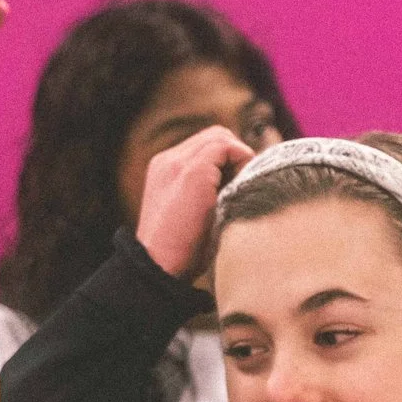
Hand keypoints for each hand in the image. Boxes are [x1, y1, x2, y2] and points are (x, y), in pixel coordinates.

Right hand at [135, 124, 254, 278]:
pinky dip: (241, 160)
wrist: (157, 266)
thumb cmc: (179, 252)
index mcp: (164, 170)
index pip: (204, 147)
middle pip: (214, 135)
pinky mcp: (192, 170)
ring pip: (221, 137)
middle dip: (234, 155)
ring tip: (242, 186)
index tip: (237, 184)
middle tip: (244, 183)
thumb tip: (242, 185)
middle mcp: (168, 160)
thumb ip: (207, 194)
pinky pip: (227, 146)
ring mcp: (177, 162)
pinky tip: (241, 186)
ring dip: (238, 158)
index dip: (226, 160)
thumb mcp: (191, 215)